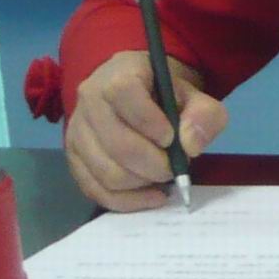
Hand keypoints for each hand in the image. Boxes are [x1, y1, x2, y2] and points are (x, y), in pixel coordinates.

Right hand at [66, 50, 227, 212]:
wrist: (140, 94)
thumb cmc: (167, 94)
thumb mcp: (195, 96)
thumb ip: (204, 115)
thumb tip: (190, 146)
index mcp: (117, 77)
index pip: (124, 94)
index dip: (151, 121)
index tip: (172, 138)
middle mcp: (89, 103)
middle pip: (118, 145)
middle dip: (155, 165)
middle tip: (176, 167)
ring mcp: (76, 133)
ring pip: (106, 173)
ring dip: (143, 183)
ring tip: (164, 176)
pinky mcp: (74, 160)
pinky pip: (95, 190)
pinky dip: (128, 201)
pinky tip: (152, 195)